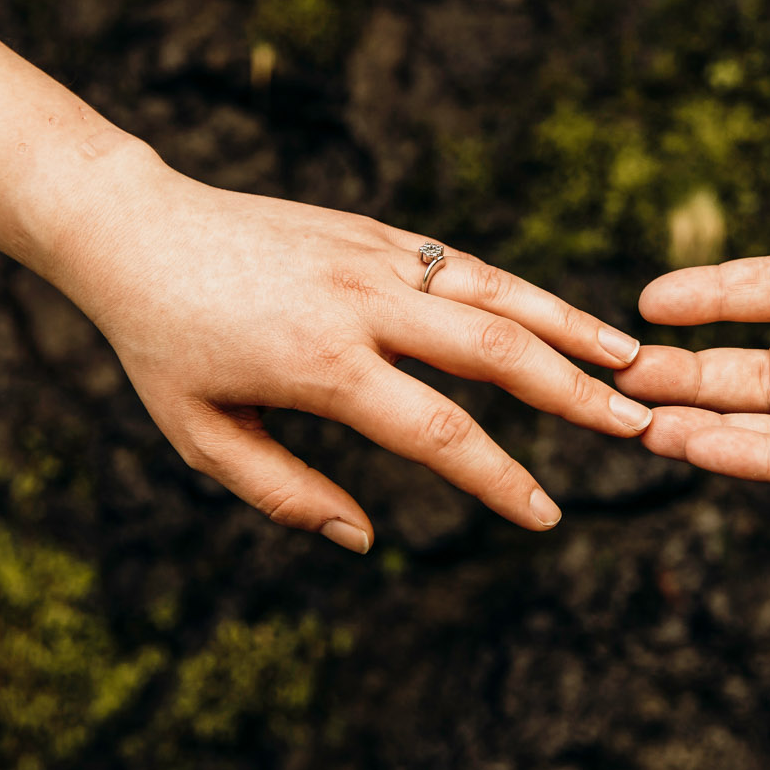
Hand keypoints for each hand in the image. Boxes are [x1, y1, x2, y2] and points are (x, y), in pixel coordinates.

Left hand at [49, 151, 652, 549]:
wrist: (134, 228)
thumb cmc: (162, 344)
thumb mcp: (201, 436)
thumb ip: (286, 493)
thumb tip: (366, 540)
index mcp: (323, 366)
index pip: (440, 433)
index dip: (501, 481)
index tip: (547, 516)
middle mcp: (363, 304)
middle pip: (497, 351)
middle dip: (574, 395)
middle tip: (635, 426)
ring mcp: (377, 257)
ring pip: (497, 292)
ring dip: (570, 327)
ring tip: (630, 360)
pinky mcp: (376, 230)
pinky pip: (465, 264)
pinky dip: (522, 292)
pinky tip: (560, 319)